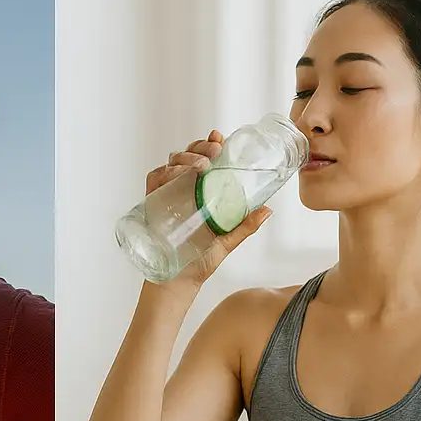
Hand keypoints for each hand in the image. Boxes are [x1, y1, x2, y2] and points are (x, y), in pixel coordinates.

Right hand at [145, 130, 270, 288]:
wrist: (176, 283)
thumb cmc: (198, 263)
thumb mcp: (226, 241)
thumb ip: (245, 226)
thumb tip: (268, 209)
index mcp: (198, 193)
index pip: (201, 160)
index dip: (208, 144)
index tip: (219, 137)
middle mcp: (180, 190)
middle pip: (185, 156)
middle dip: (199, 147)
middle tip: (214, 150)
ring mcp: (165, 196)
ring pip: (170, 164)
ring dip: (185, 158)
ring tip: (202, 165)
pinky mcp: (151, 204)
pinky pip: (154, 179)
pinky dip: (165, 172)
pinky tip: (179, 174)